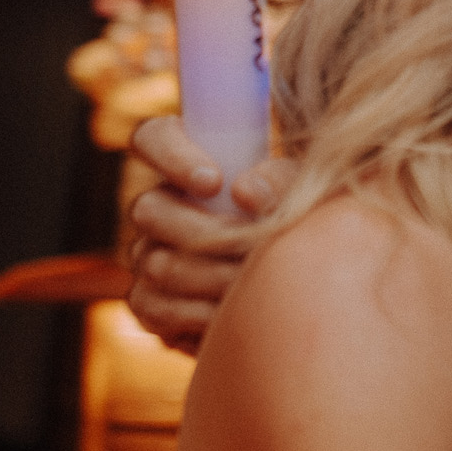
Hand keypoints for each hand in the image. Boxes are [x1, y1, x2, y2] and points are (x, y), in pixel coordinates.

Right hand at [122, 115, 293, 353]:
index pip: (152, 136)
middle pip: (147, 208)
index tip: (214, 181)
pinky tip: (229, 312)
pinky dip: (195, 313)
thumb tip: (244, 192)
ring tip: (253, 281)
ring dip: (210, 275)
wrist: (304, 286)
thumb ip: (282, 179)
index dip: (171, 154)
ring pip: (155, 262)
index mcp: (190, 164)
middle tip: (251, 247)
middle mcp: (160, 206)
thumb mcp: (304, 193)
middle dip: (204, 232)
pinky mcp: (151, 304)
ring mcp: (149, 255)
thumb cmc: (299, 224)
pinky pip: (153, 308)